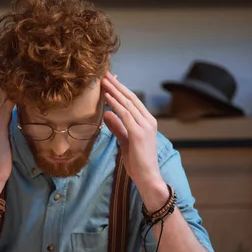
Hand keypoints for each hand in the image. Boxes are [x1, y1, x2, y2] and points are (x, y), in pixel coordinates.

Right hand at [0, 89, 14, 195]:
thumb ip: (3, 127)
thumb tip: (14, 116)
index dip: (3, 91)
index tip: (14, 82)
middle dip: (6, 87)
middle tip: (19, 75)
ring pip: (0, 102)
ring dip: (10, 91)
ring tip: (21, 81)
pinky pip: (5, 110)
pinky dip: (12, 101)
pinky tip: (20, 94)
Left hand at [102, 72, 167, 208]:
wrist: (148, 177)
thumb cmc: (138, 162)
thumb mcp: (125, 141)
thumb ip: (117, 127)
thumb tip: (106, 114)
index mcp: (147, 122)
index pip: (133, 101)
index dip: (121, 89)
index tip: (109, 81)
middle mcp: (148, 121)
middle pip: (130, 98)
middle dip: (117, 85)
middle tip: (104, 74)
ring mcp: (145, 126)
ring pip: (127, 104)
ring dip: (114, 91)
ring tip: (103, 81)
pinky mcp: (139, 133)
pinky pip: (125, 115)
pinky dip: (115, 104)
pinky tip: (107, 97)